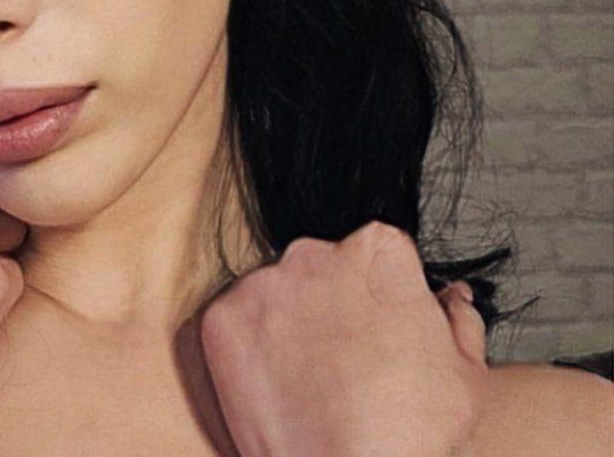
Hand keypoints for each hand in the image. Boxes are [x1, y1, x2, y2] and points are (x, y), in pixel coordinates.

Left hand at [199, 220, 489, 456]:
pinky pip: (236, 322)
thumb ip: (458, 320)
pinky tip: (277, 388)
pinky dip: (250, 350)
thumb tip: (450, 298)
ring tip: (310, 383)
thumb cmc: (409, 436)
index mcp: (377, 252)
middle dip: (332, 303)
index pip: (377, 251)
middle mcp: (314, 253)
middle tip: (345, 360)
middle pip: (322, 267)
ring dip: (288, 324)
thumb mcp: (465, 375)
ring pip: (277, 293)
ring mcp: (263, 283)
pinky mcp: (222, 317)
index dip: (381, 294)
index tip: (381, 325)